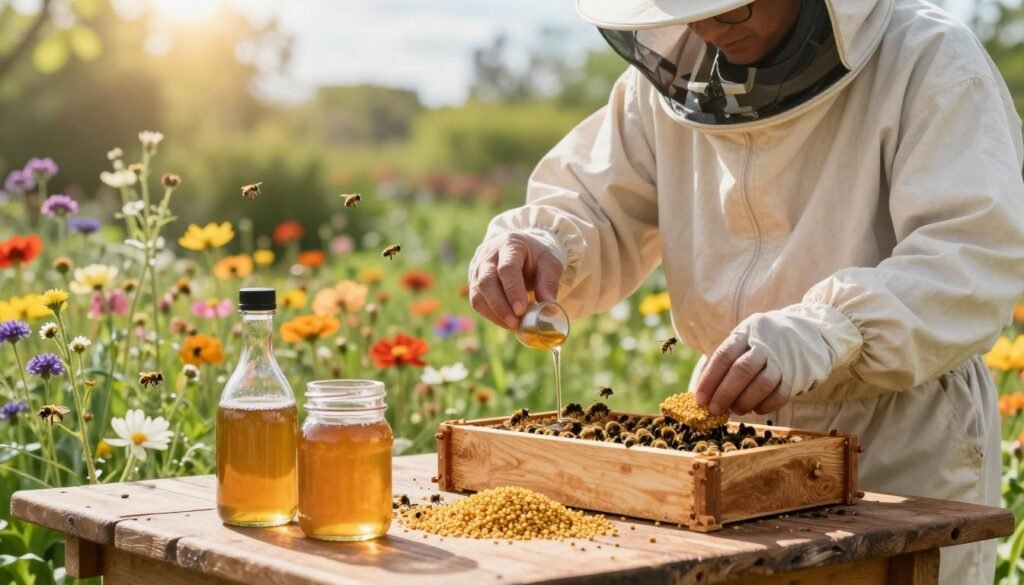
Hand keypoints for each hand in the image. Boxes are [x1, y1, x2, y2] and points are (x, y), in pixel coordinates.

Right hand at [469, 232, 563, 328]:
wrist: (525, 249)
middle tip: (515, 322)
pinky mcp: (474, 281)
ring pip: (477, 293)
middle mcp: (489, 254)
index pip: (507, 268)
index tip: (521, 310)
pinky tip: (505, 322)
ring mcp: (478, 267)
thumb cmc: (538, 256)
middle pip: (486, 281)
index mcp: (510, 244)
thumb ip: (549, 283)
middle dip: (500, 305)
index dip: (513, 291)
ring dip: (494, 313)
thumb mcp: (550, 263)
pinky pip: (476, 301)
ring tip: (513, 325)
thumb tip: (548, 309)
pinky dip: (490, 315)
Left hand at [694, 306, 850, 415]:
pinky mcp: (798, 374)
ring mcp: (783, 359)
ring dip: (744, 402)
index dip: (709, 379)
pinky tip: (755, 409)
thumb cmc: (765, 340)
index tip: (700, 399)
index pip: (724, 356)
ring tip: (735, 410)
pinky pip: (780, 395)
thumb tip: (705, 392)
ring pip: (761, 385)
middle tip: (715, 410)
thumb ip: (728, 360)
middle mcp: (765, 344)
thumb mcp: (746, 338)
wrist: (809, 331)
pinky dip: (764, 406)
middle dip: (724, 394)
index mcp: (746, 332)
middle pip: (741, 371)